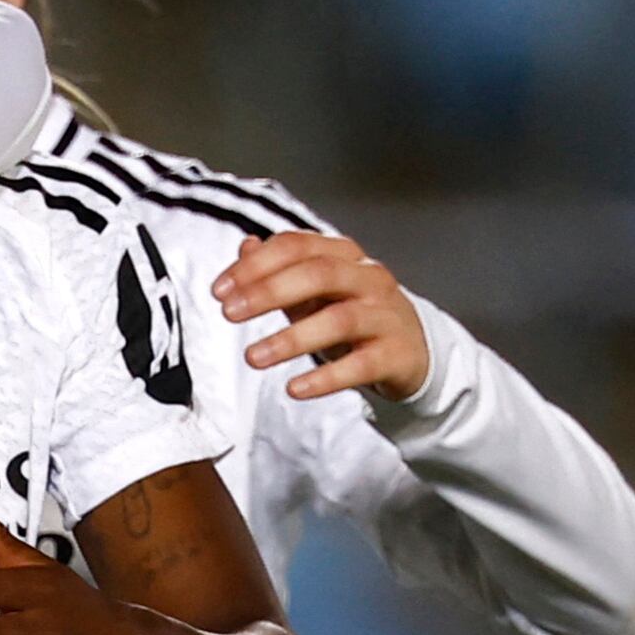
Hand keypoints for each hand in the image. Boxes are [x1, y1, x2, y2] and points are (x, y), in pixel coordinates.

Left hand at [215, 230, 430, 401]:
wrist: (414, 350)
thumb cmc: (355, 315)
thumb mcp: (315, 291)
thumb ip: (280, 270)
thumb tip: (246, 246)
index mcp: (345, 256)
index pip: (297, 247)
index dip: (255, 265)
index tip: (220, 290)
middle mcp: (368, 279)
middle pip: (318, 274)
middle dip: (268, 292)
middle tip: (229, 314)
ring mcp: (385, 316)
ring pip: (339, 320)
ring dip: (291, 339)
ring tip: (254, 358)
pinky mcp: (396, 354)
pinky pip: (360, 365)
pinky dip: (326, 378)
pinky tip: (295, 388)